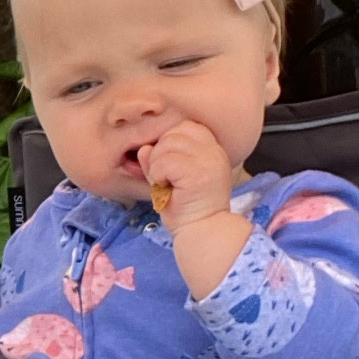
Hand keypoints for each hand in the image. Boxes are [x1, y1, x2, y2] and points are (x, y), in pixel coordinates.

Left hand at [139, 121, 250, 300]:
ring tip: (165, 183)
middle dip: (160, 153)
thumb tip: (144, 148)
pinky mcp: (198, 173)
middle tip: (164, 177)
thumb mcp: (170, 178)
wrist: (202, 232)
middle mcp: (214, 151)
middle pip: (174, 132)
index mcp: (212, 148)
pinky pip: (164, 161)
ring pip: (167, 144)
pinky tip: (164, 188)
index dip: (169, 142)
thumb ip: (157, 160)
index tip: (169, 166)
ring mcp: (208, 160)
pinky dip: (157, 175)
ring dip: (157, 165)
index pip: (185, 126)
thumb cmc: (187, 208)